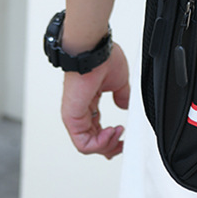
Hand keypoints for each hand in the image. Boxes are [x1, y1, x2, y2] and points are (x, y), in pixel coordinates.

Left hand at [61, 42, 129, 158]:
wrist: (94, 51)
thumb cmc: (102, 58)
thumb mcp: (119, 81)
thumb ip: (121, 96)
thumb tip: (124, 106)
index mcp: (90, 103)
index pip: (96, 130)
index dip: (111, 138)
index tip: (123, 136)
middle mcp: (81, 111)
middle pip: (93, 142)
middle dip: (110, 146)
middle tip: (121, 141)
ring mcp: (75, 115)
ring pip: (88, 145)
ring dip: (107, 145)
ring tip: (117, 133)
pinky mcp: (72, 118)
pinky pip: (83, 143)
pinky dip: (99, 144)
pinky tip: (111, 133)